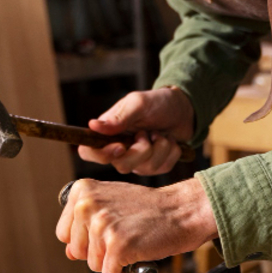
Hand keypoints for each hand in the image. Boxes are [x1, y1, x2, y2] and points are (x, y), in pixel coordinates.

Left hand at [57, 178, 217, 272]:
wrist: (182, 210)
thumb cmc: (150, 209)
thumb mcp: (111, 205)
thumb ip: (86, 225)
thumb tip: (69, 253)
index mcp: (82, 192)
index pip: (64, 233)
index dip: (86, 239)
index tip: (108, 231)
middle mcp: (87, 206)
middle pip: (77, 252)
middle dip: (99, 252)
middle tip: (124, 236)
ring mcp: (102, 226)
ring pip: (93, 265)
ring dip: (114, 262)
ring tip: (133, 243)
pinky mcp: (117, 246)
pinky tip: (138, 254)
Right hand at [79, 88, 193, 175]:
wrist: (183, 109)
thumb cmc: (157, 102)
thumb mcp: (138, 103)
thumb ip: (119, 117)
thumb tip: (93, 126)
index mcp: (108, 133)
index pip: (88, 152)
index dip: (100, 155)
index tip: (121, 147)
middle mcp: (120, 150)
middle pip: (121, 166)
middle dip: (141, 150)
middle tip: (147, 132)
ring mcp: (138, 161)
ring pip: (145, 169)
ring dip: (160, 147)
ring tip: (159, 133)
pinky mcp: (156, 166)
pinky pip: (163, 168)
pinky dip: (171, 151)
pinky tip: (169, 140)